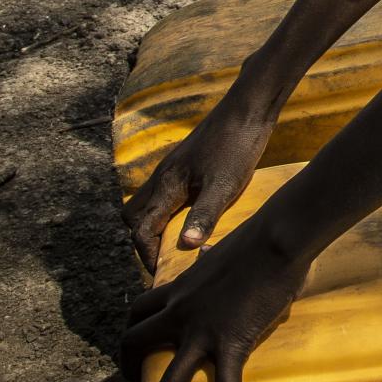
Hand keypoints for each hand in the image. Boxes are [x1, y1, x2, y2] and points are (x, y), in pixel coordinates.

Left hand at [118, 218, 306, 381]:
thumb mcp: (224, 254)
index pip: (137, 311)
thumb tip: (215, 258)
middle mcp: (180, 312)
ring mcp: (201, 331)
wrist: (276, 237)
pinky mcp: (230, 342)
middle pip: (133, 345)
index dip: (132, 333)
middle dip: (130, 372)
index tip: (139, 350)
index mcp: (179, 289)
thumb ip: (214, 264)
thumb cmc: (261, 238)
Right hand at [122, 91, 279, 275]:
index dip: (146, 255)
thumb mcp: (225, 185)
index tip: (161, 273)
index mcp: (167, 185)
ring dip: (150, 224)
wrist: (248, 108)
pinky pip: (161, 192)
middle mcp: (162, 176)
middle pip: (133, 216)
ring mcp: (172, 168)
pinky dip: (164, 210)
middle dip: (141, 240)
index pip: (141, 229)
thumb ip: (203, 215)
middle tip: (161, 260)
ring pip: (145, 202)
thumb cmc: (238, 145)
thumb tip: (184, 247)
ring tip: (171, 243)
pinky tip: (187, 217)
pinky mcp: (184, 163)